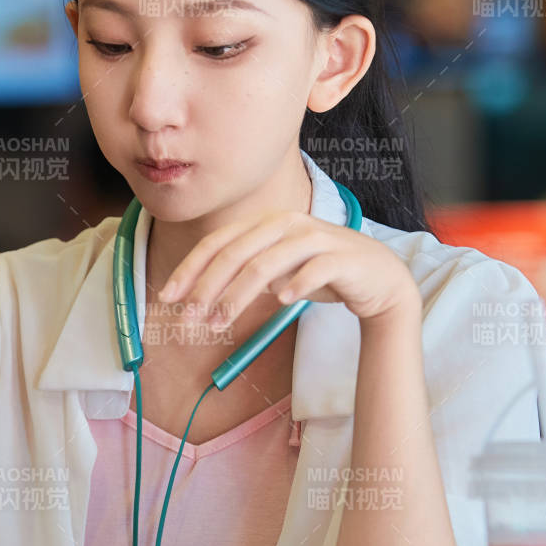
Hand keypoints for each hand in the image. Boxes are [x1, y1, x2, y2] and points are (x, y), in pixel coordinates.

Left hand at [155, 212, 421, 326]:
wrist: (378, 279)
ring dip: (239, 294)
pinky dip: (296, 284)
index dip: (190, 269)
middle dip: (207, 287)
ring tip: (221, 322)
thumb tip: (197, 300)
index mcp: (266, 223)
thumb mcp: (275, 272)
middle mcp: (287, 224)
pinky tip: (282, 302)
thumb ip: (241, 277)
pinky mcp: (343, 256)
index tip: (167, 298)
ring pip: (267, 263)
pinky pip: (315, 268)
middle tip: (189, 318)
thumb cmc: (320, 274)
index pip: (218, 243)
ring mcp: (317, 237)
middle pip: (236, 253)